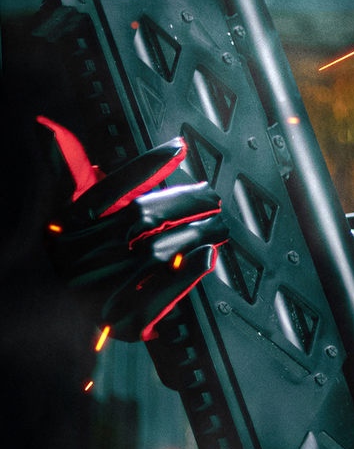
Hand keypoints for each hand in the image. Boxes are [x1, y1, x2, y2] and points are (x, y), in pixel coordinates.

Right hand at [42, 130, 229, 339]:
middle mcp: (83, 254)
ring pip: (158, 250)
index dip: (148, 164)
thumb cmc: (53, 263)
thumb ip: (67, 178)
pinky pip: (160, 296)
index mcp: (67, 228)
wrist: (39, 316)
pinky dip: (186, 275)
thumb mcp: (56, 218)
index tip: (179, 147)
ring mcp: (101, 288)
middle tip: (213, 197)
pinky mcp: (120, 320)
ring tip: (219, 223)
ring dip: (195, 233)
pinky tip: (206, 257)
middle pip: (144, 216)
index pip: (113, 188)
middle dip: (186, 202)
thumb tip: (51, 129)